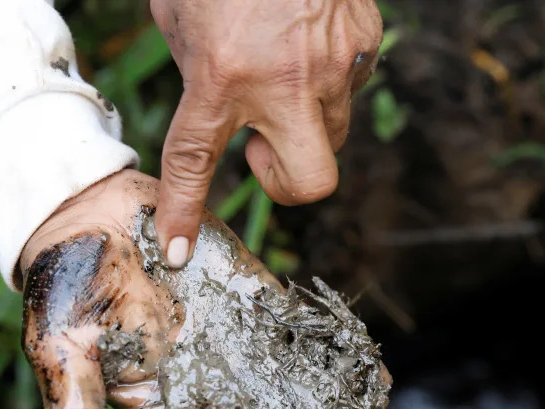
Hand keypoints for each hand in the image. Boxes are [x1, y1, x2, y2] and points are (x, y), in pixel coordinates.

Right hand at [17, 169, 406, 408]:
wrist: (91, 215)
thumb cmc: (66, 285)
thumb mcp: (60, 348)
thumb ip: (71, 406)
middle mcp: (212, 391)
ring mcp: (240, 349)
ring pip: (301, 406)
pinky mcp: (258, 303)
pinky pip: (308, 340)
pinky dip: (342, 363)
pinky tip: (378, 385)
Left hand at [150, 0, 382, 266]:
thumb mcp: (180, 18)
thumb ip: (194, 73)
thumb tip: (207, 110)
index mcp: (221, 74)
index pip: (195, 162)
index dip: (183, 211)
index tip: (181, 248)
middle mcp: (284, 78)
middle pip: (310, 181)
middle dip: (285, 182)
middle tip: (259, 152)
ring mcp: (333, 61)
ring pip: (332, 134)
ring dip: (303, 127)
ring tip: (278, 82)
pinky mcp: (364, 38)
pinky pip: (350, 88)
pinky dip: (327, 83)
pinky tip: (306, 46)